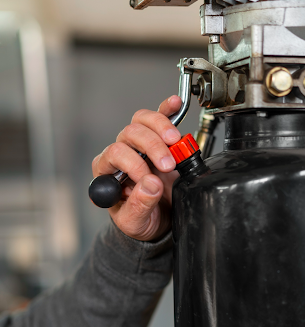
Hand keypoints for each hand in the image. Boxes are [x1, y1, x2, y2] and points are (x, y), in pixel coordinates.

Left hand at [92, 95, 181, 240]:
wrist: (157, 222)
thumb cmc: (139, 221)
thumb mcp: (134, 222)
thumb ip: (139, 205)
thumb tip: (150, 185)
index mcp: (106, 172)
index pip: (115, 153)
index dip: (133, 163)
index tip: (149, 178)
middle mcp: (120, 154)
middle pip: (130, 134)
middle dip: (152, 147)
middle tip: (168, 164)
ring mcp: (139, 146)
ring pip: (142, 122)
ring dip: (161, 128)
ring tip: (175, 143)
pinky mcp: (158, 141)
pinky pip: (158, 119)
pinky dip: (167, 110)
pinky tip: (175, 104)